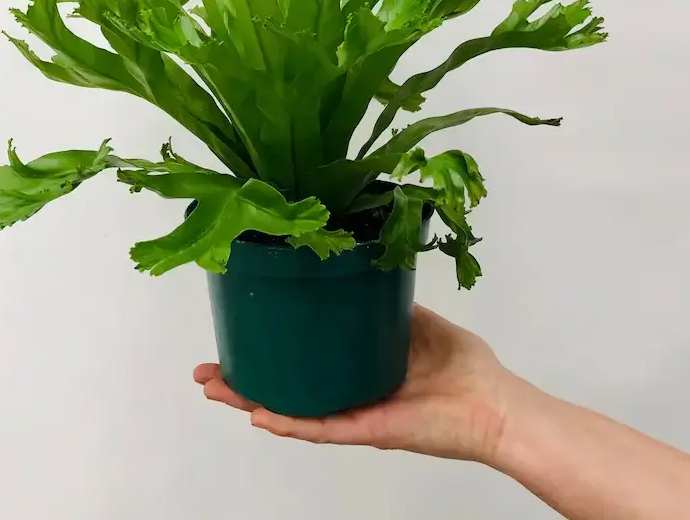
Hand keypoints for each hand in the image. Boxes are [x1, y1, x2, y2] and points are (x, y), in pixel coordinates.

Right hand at [194, 304, 512, 462]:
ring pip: (291, 410)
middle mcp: (347, 393)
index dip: (269, 351)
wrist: (494, 404)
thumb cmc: (464, 366)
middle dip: (243, 380)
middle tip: (207, 370)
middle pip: (285, 389)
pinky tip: (260, 415)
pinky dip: (289, 422)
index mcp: (356, 368)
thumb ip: (387, 301)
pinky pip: (320, 429)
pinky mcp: (367, 430)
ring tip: (215, 388)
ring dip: (251, 401)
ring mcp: (353, 414)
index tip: (237, 334)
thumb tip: (359, 271)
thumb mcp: (418, 320)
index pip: (304, 361)